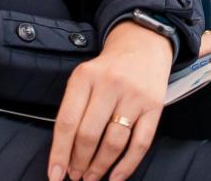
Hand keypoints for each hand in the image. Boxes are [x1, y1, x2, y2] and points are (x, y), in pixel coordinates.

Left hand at [49, 21, 174, 180]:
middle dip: (79, 163)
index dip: (59, 152)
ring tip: (91, 177)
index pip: (67, 121)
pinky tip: (116, 177)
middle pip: (89, 135)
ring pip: (113, 142)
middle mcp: (109, 84)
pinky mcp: (154, 106)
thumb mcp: (84, 77)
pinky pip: (140, 143)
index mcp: (85, 76)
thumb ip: (74, 108)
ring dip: (100, 167)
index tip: (55, 174)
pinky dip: (127, 165)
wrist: (144, 43)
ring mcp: (134, 95)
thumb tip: (64, 154)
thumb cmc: (108, 67)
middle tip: (75, 176)